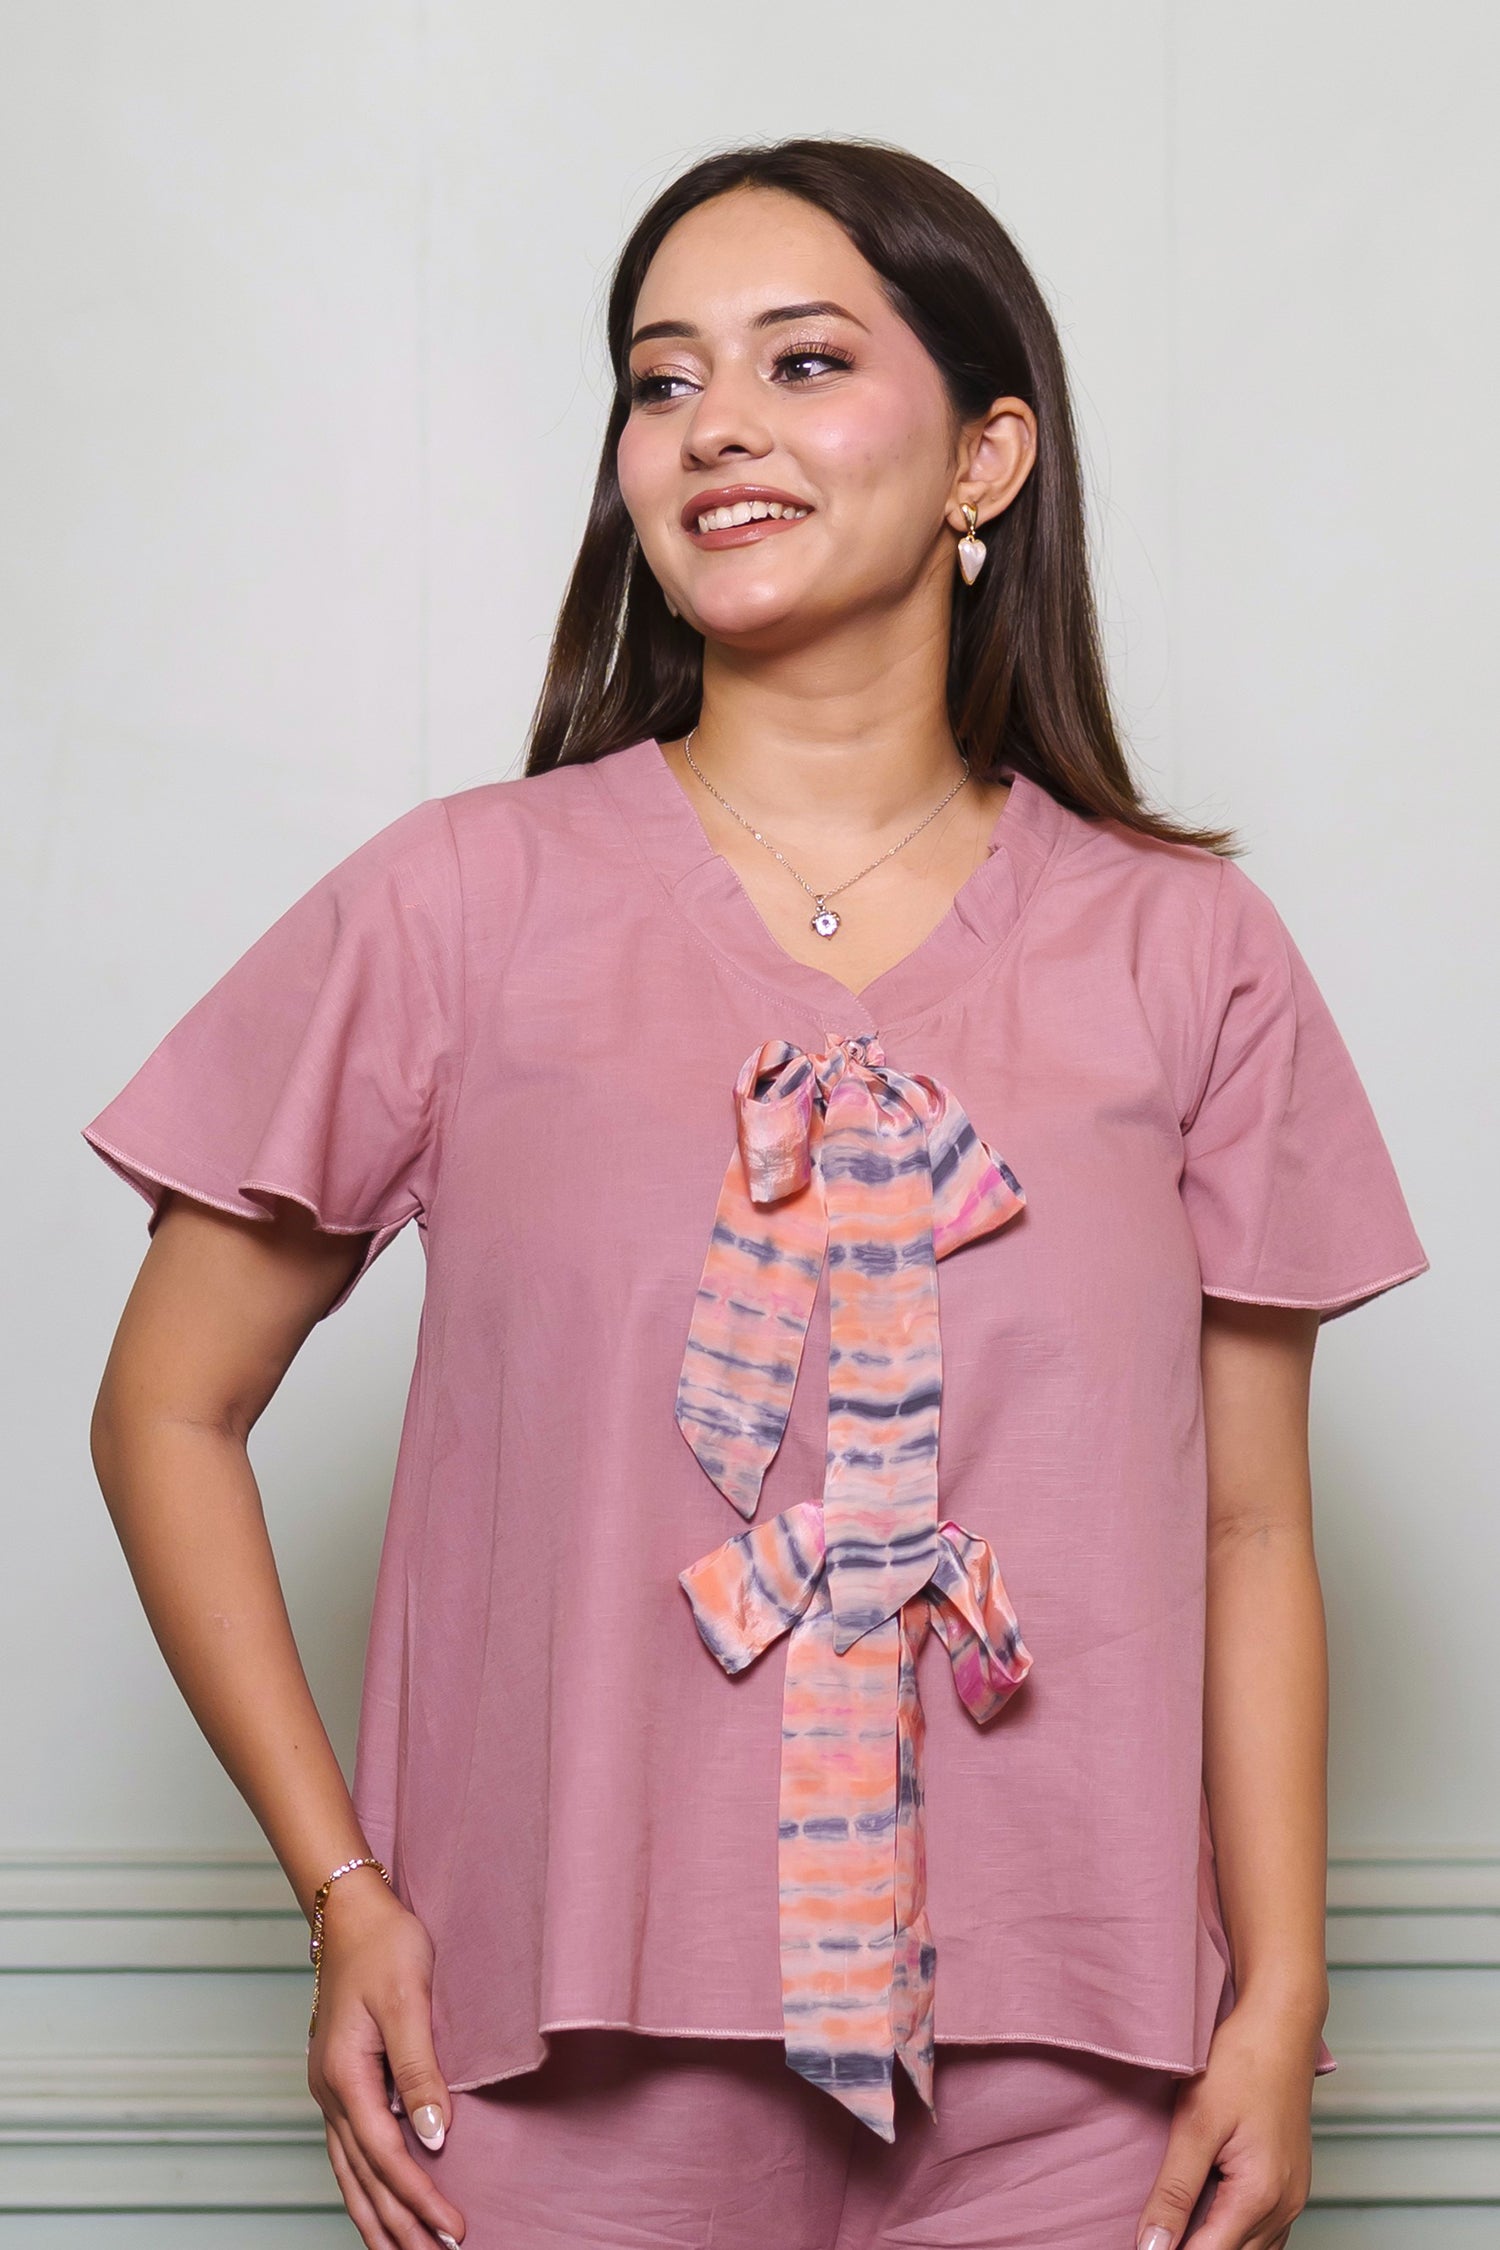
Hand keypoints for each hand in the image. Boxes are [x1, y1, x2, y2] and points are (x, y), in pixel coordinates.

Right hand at [305, 1869, 466, 2247]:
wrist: (352, 1911)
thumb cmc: (386, 1946)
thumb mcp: (409, 2000)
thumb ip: (421, 2070)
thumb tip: (436, 2137)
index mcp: (345, 2076)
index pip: (386, 2157)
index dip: (420, 2198)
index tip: (454, 2230)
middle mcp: (330, 2092)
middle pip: (363, 2179)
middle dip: (398, 2226)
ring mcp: (330, 2090)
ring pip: (349, 2174)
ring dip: (377, 2218)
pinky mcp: (340, 2082)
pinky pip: (348, 2152)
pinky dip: (364, 2188)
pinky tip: (378, 2205)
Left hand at [1133, 1995, 1321, 2248]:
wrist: (1280, 2025)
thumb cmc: (1241, 2063)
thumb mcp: (1195, 2124)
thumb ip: (1174, 2191)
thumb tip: (1151, 2246)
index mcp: (1260, 2196)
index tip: (1143, 2245)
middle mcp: (1284, 2207)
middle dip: (1191, 2249)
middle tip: (1153, 2235)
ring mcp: (1292, 2197)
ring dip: (1214, 2243)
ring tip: (1175, 2225)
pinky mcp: (1290, 2184)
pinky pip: (1264, 2232)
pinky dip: (1234, 2233)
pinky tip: (1206, 2216)